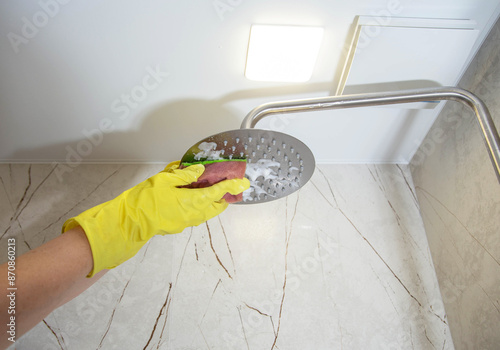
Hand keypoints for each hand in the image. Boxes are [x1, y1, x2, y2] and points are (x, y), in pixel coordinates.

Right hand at [62, 162, 249, 275]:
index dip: (232, 185)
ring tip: (205, 189)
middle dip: (223, 196)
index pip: (219, 192)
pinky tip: (189, 196)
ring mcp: (187, 222)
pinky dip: (198, 205)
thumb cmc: (145, 200)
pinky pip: (195, 214)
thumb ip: (184, 175)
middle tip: (224, 185)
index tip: (243, 182)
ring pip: (207, 212)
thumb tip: (198, 171)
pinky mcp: (179, 225)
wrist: (130, 222)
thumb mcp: (164, 179)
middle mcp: (194, 214)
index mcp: (194, 201)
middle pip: (217, 206)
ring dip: (210, 201)